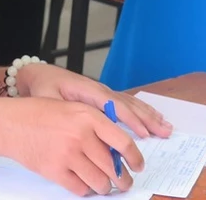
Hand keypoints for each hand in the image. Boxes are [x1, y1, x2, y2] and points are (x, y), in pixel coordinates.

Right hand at [10, 64, 172, 195]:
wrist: (13, 123)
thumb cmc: (44, 114)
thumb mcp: (75, 109)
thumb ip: (98, 125)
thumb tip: (118, 150)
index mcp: (89, 116)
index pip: (123, 142)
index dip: (135, 157)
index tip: (139, 165)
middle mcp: (81, 135)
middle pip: (112, 167)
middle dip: (122, 179)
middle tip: (125, 182)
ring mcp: (68, 154)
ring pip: (99, 182)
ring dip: (105, 187)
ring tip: (106, 185)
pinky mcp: (55, 171)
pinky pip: (80, 188)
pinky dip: (86, 189)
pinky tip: (85, 184)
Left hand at [17, 63, 171, 139]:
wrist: (39, 74)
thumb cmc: (43, 87)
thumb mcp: (47, 99)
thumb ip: (61, 111)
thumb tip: (76, 126)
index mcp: (87, 89)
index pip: (113, 105)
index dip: (130, 119)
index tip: (144, 132)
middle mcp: (99, 90)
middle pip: (128, 104)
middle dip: (148, 119)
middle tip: (165, 131)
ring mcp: (103, 93)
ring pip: (130, 104)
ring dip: (149, 116)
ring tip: (166, 126)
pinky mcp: (103, 97)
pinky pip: (126, 105)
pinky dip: (142, 113)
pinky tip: (152, 119)